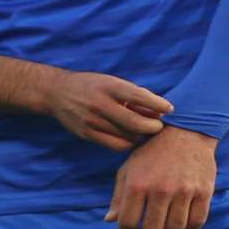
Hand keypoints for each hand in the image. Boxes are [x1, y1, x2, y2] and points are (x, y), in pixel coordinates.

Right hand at [45, 72, 170, 150]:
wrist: (58, 92)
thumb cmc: (93, 86)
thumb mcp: (112, 82)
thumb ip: (133, 96)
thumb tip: (159, 110)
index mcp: (109, 86)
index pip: (139, 96)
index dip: (158, 104)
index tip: (170, 109)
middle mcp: (100, 104)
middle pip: (135, 122)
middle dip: (153, 127)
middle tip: (159, 127)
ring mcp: (92, 121)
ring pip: (127, 136)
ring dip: (141, 136)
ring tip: (146, 132)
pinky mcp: (87, 134)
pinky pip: (115, 145)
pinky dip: (128, 143)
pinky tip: (132, 138)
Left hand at [104, 126, 216, 228]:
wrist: (186, 130)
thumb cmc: (152, 151)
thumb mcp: (129, 168)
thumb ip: (119, 196)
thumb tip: (109, 221)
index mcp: (138, 184)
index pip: (127, 223)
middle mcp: (160, 189)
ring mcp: (184, 191)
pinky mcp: (203, 191)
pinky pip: (196, 222)